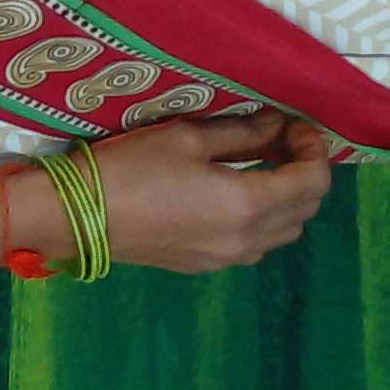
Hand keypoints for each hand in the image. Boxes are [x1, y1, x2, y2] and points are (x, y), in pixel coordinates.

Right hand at [83, 111, 337, 271]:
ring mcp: (226, 258)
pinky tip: (232, 194)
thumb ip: (241, 132)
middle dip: (303, 172)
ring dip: (285, 198)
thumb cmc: (129, 169)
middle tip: (280, 140)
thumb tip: (275, 125)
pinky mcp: (204, 265)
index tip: (293, 124)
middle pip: (305, 210)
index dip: (314, 148)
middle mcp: (247, 240)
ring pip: (283, 232)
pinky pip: (254, 244)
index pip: (312, 181)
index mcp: (247, 204)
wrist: (75, 218)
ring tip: (261, 166)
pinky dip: (261, 219)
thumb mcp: (186, 138)